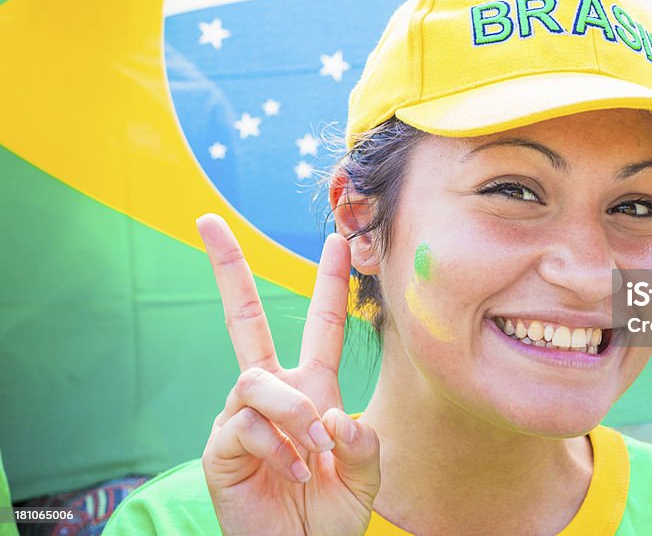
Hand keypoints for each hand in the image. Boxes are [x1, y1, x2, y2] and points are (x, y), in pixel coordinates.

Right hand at [196, 214, 379, 535]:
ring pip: (258, 380)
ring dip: (294, 415)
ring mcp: (242, 416)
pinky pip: (246, 423)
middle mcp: (273, 393)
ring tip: (314, 455)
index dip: (330, 283)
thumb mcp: (365, 474)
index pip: (321, 325)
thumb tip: (327, 415)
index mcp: (312, 389)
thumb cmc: (329, 514)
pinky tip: (293, 472)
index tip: (338, 239)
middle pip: (244, 319)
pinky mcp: (221, 445)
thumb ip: (362, 442)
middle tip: (208, 222)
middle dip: (228, 269)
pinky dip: (279, 448)